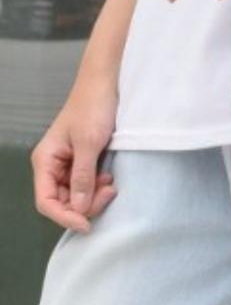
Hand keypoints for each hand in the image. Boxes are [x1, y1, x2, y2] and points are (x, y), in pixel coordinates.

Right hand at [31, 72, 117, 232]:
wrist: (106, 81)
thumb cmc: (94, 106)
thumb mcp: (89, 143)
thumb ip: (83, 177)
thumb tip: (79, 209)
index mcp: (45, 160)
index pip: (46, 201)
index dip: (65, 216)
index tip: (87, 224)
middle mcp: (52, 164)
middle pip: (62, 199)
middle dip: (84, 204)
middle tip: (108, 194)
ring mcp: (68, 161)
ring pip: (76, 192)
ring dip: (92, 195)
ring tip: (110, 185)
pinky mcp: (83, 157)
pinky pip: (86, 181)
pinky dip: (97, 185)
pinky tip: (109, 178)